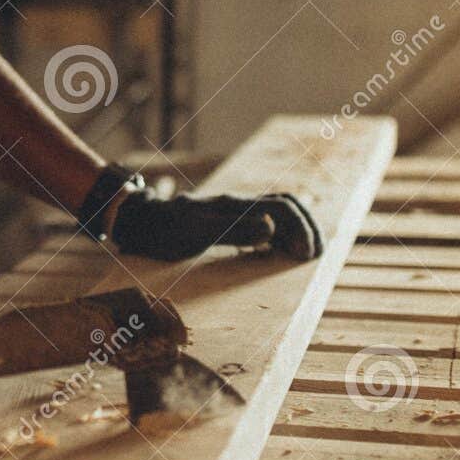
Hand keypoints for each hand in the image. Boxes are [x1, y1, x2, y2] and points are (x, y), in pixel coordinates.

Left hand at [110, 190, 322, 261]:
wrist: (142, 222)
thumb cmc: (166, 231)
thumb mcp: (197, 233)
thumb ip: (234, 230)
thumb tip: (271, 228)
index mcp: (236, 205)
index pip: (283, 207)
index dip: (301, 229)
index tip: (307, 255)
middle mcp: (239, 204)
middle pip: (286, 205)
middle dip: (307, 227)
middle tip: (316, 255)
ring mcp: (234, 210)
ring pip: (277, 211)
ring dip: (296, 229)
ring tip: (306, 253)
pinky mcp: (228, 220)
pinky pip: (263, 220)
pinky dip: (281, 233)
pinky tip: (280, 250)